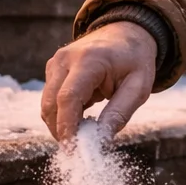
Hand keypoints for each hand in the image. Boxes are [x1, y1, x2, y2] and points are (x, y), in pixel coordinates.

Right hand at [41, 22, 157, 144]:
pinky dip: (61, 114)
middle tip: (77, 150)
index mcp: (89, 60)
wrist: (126, 33)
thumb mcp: (139, 87)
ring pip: (47, 103)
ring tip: (83, 136)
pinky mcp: (53, 69)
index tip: (73, 148)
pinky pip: (51, 98)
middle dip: (61, 130)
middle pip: (51, 103)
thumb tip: (101, 140)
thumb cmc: (135, 60)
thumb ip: (120, 112)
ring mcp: (56, 63)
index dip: (67, 126)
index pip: (68, 98)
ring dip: (60, 124)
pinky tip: (81, 120)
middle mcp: (65, 59)